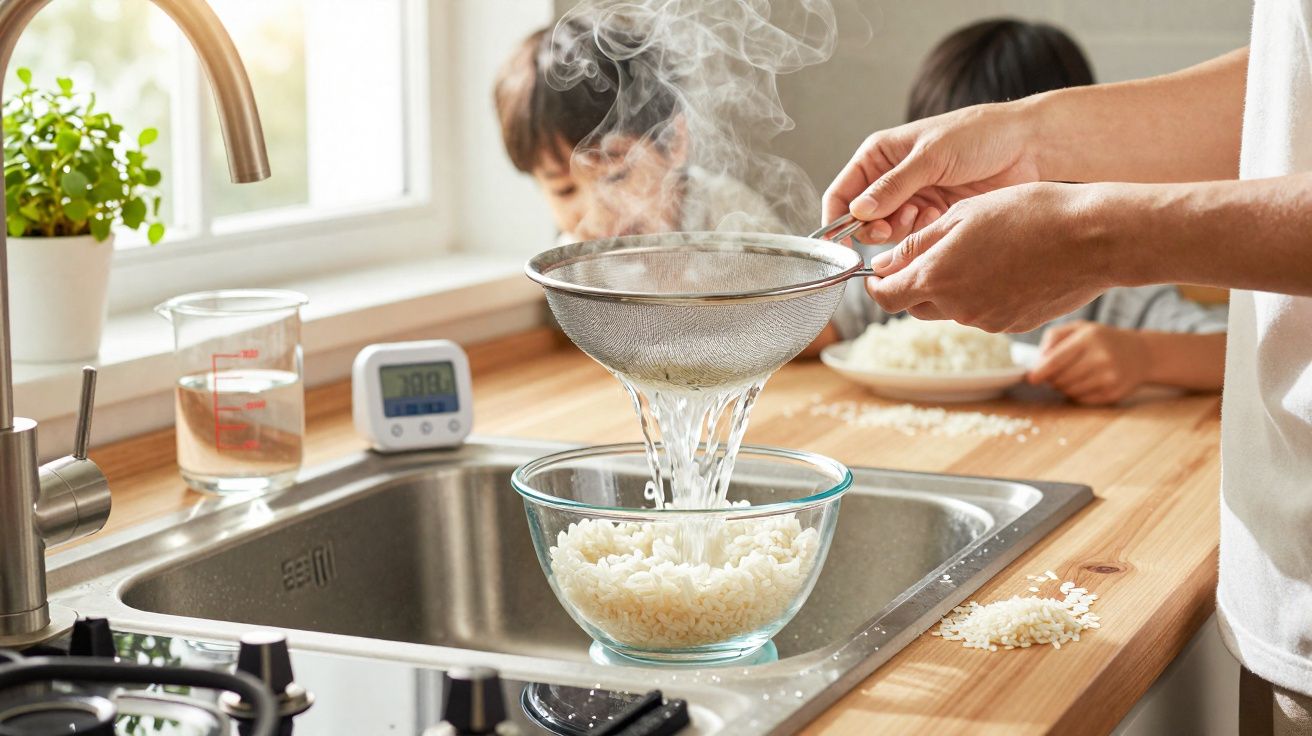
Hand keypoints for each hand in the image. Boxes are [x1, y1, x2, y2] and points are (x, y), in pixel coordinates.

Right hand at [822, 102, 1042, 242]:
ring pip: (887, 231)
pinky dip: (921, 234)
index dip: (837, 220)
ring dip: (900, 230)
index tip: (841, 243)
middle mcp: (891, 179)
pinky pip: (913, 237)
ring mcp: (912, 198)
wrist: (1027, 147)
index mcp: (880, 155)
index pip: (841, 193)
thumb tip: (858, 211)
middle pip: (861, 219)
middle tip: (891, 229)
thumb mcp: (931, 156)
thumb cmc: (979, 135)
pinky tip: (939, 217)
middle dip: (873, 228)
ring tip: (923, 214)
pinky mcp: (934, 215)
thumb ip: (893, 186)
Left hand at [866, 181, 1114, 331]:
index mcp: (936, 279)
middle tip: (934, 254)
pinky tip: (1008, 266)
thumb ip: (918, 244)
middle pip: (916, 306)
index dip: (877, 285)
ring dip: (952, 287)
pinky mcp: (1013, 326)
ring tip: (982, 251)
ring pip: (952, 309)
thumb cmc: (1028, 214)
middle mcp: (957, 308)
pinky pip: (984, 313)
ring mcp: (987, 322)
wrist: (1092, 238)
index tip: (879, 273)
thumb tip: (885, 264)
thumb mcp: (963, 215)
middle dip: (915, 284)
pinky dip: (984, 294)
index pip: (886, 297)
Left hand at [1027, 321, 1149, 404]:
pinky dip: (1076, 394)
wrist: (1141, 354)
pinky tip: (1084, 383)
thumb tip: (1038, 361)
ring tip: (1071, 376)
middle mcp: (1101, 357)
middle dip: (1051, 379)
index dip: (1040, 372)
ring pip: (1069, 391)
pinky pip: (1082, 400)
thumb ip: (1054, 337)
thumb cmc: (1101, 339)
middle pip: (1060, 378)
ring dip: (1063, 387)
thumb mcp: (1079, 328)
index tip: (1030, 378)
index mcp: (1089, 338)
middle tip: (1054, 373)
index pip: (1056, 360)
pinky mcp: (1114, 393)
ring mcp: (1110, 377)